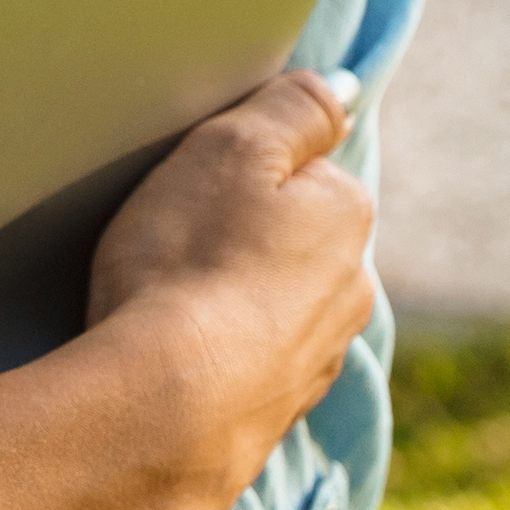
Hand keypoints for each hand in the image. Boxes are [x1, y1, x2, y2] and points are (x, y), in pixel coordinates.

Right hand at [0, 71, 377, 509]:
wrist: (158, 416)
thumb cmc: (185, 266)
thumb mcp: (233, 149)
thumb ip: (292, 108)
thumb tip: (340, 89)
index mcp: (347, 216)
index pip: (302, 169)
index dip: (240, 173)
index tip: (190, 190)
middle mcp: (352, 292)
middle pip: (290, 242)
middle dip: (241, 242)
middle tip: (168, 247)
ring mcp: (315, 363)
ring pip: (270, 310)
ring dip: (228, 306)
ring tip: (158, 309)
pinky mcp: (274, 421)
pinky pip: (244, 372)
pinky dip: (214, 364)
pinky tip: (166, 365)